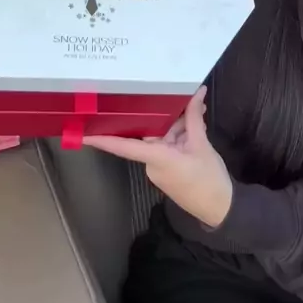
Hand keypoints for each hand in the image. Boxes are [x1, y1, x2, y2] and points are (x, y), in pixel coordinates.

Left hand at [83, 86, 232, 228]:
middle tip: (180, 96)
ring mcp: (159, 167)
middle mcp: (152, 163)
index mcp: (156, 158)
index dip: (102, 140)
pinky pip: (168, 146)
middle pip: (151, 132)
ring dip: (179, 125)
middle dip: (167, 116)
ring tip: (198, 109)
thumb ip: (194, 118)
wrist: (221, 209)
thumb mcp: (202, 145)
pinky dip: (180, 134)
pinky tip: (196, 124)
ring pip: (162, 137)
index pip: (123, 147)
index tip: (80, 133)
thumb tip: (197, 92)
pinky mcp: (168, 169)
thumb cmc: (209, 180)